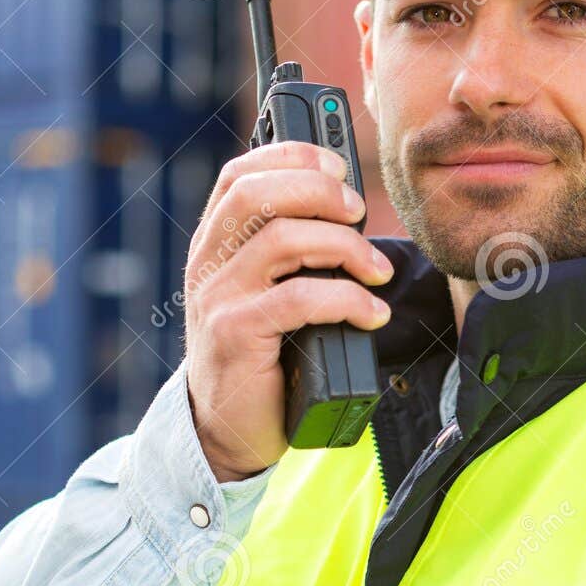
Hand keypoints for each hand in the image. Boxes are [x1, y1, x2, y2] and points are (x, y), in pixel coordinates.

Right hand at [183, 141, 393, 480]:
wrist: (225, 430)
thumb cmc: (261, 358)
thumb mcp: (268, 294)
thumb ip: (290, 255)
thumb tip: (349, 213)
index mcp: (215, 244)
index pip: (240, 174)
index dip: (290, 155)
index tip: (338, 165)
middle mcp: (209, 263)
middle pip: (259, 193)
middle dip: (320, 191)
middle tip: (360, 212)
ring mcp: (218, 298)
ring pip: (283, 239)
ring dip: (345, 248)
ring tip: (376, 272)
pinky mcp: (235, 334)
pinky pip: (298, 298)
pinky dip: (348, 301)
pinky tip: (371, 314)